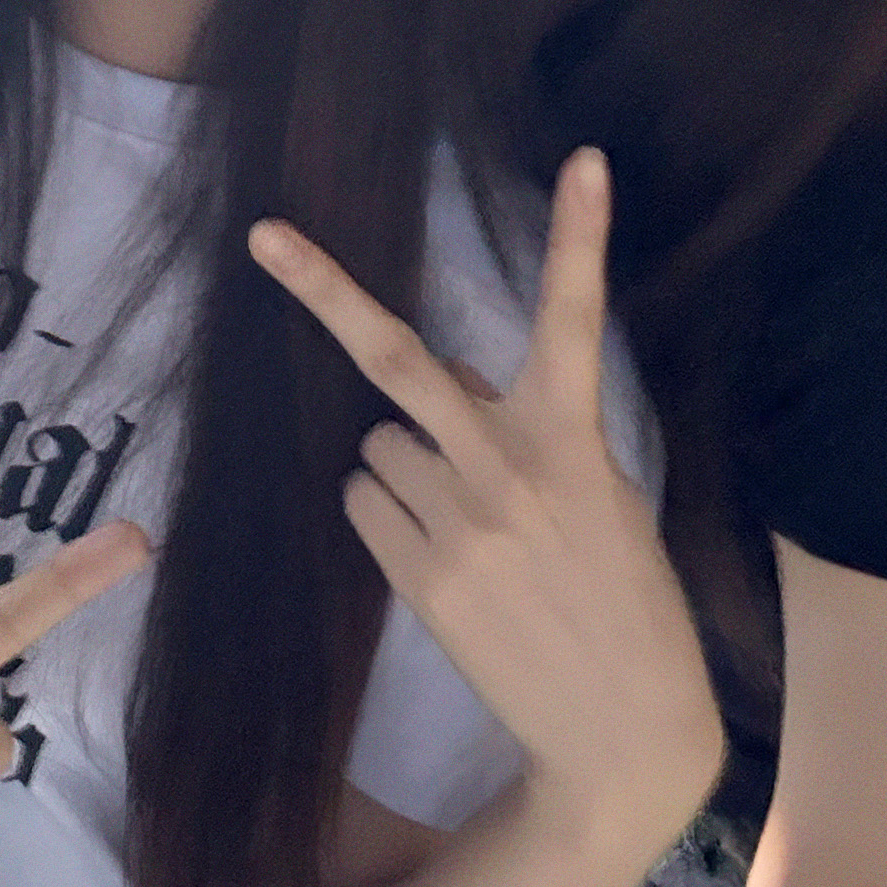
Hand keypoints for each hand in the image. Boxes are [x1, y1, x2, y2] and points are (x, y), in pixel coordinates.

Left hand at [248, 149, 720, 829]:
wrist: (621, 729)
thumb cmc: (624, 599)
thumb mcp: (603, 496)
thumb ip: (530, 430)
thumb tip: (447, 388)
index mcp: (574, 438)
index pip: (576, 318)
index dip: (580, 237)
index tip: (583, 158)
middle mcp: (508, 466)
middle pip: (398, 359)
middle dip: (323, 290)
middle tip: (263, 233)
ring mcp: (457, 522)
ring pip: (378, 447)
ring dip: (403, 465)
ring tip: (472, 526)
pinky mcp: (419, 577)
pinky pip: (367, 506)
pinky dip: (389, 517)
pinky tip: (449, 561)